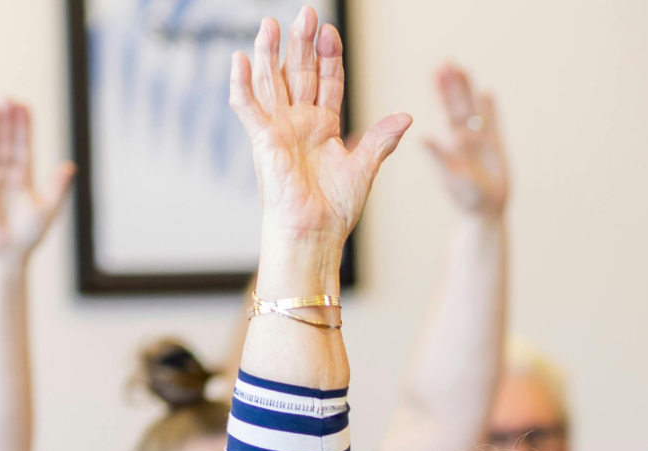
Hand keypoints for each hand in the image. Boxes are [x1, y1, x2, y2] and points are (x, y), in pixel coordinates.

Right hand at [0, 101, 73, 261]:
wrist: (7, 253)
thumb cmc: (29, 234)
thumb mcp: (48, 208)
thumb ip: (57, 186)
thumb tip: (70, 165)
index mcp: (23, 176)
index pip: (23, 145)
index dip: (23, 126)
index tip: (23, 105)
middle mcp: (5, 173)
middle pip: (5, 140)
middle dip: (6, 120)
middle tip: (7, 97)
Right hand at [227, 8, 409, 249]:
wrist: (315, 232)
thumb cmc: (336, 207)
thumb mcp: (364, 167)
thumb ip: (381, 139)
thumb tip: (406, 116)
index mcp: (323, 126)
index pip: (327, 82)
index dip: (329, 57)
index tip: (331, 32)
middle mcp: (298, 122)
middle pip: (298, 73)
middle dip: (302, 44)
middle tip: (306, 13)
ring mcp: (278, 128)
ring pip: (272, 81)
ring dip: (270, 53)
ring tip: (271, 23)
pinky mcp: (261, 139)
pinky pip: (247, 106)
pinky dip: (241, 83)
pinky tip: (240, 58)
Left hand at [422, 63, 506, 217]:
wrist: (485, 212)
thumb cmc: (465, 199)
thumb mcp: (450, 177)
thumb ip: (438, 157)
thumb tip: (422, 136)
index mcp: (449, 142)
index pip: (444, 110)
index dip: (440, 91)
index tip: (436, 71)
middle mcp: (462, 137)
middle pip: (457, 104)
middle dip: (452, 84)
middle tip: (447, 62)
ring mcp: (479, 140)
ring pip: (473, 109)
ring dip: (468, 90)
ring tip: (462, 68)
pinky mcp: (495, 147)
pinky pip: (492, 122)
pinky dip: (490, 108)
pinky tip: (486, 93)